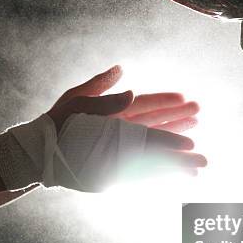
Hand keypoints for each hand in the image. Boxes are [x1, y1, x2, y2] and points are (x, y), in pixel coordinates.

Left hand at [46, 65, 206, 174]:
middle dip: (178, 120)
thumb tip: (122, 70)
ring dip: (176, 148)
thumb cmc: (58, 122)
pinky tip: (180, 171)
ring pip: (154, 146)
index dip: (165, 102)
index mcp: (116, 110)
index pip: (145, 104)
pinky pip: (145, 167)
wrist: (43, 151)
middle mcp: (124, 128)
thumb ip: (100, 90)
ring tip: (197, 150)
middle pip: (156, 124)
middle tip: (199, 115)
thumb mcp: (76, 100)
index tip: (185, 100)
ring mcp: (123, 147)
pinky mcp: (119, 165)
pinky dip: (162, 169)